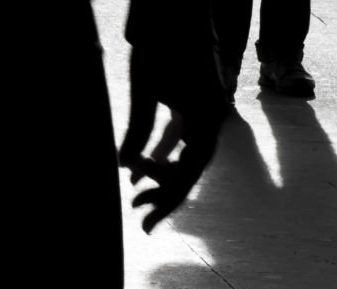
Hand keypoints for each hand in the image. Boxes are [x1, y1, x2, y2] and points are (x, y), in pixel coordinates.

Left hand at [119, 46, 226, 233]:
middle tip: (139, 218)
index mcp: (206, 118)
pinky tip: (140, 170)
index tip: (143, 213)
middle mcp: (211, 119)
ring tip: (136, 197)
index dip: (166, 196)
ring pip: (186, 157)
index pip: (190, 171)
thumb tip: (126, 168)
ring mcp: (205, 112)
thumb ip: (138, 129)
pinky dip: (162, 154)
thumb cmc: (159, 40)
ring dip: (162, 176)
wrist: (176, 4)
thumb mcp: (144, 87)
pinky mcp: (193, 104)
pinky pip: (180, 138)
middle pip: (190, 169)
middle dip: (164, 193)